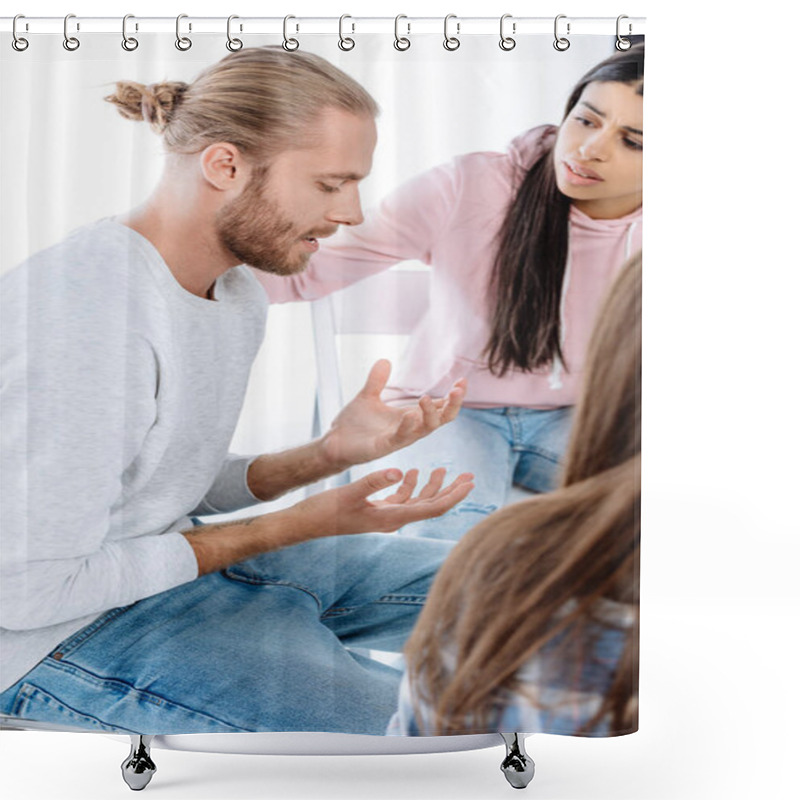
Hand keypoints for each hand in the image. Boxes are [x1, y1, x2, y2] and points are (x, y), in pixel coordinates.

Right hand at [294, 467, 474, 536]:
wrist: (307, 524)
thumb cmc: (326, 511)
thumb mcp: (350, 492)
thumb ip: (375, 481)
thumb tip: (400, 470)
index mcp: (391, 518)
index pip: (432, 508)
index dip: (453, 496)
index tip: (469, 484)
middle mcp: (393, 520)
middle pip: (431, 506)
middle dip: (451, 490)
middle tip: (469, 475)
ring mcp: (386, 516)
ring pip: (417, 501)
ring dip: (431, 485)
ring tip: (443, 469)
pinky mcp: (377, 510)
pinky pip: (402, 498)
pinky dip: (410, 485)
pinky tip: (413, 471)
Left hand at [320, 359, 466, 469]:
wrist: (334, 442)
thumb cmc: (354, 424)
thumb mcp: (367, 397)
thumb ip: (377, 380)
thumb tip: (385, 360)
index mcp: (410, 416)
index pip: (440, 407)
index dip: (454, 396)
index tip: (463, 380)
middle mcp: (410, 428)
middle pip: (442, 419)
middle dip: (453, 405)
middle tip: (458, 389)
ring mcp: (399, 439)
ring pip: (426, 429)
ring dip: (431, 414)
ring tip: (427, 397)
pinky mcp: (384, 446)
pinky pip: (401, 438)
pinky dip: (407, 426)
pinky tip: (409, 415)